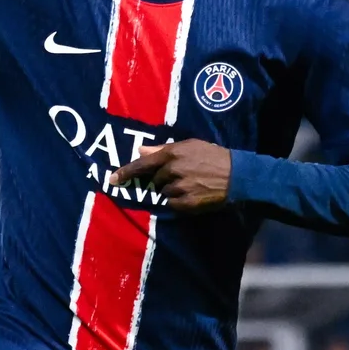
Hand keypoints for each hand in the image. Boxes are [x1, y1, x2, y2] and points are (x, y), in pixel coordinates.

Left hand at [109, 140, 230, 211]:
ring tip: (191, 184)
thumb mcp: (189, 145)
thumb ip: (163, 149)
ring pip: (163, 193)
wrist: (237, 175)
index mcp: (172, 154)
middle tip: (182, 176)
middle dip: (163, 180)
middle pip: (154, 180)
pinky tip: (193, 193)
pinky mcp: (186, 203)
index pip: (142, 165)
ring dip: (172, 190)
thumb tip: (140, 150)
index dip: (125, 172)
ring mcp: (179, 188)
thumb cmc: (213, 156)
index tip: (111, 180)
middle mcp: (172, 171)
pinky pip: (172, 204)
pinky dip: (178, 201)